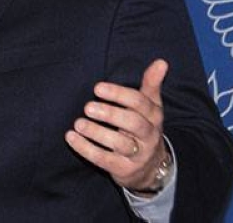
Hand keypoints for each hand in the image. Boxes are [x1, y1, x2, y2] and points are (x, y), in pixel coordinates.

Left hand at [65, 59, 169, 192]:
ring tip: (78, 123)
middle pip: (133, 123)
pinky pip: (104, 159)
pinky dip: (86, 149)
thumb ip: (151, 84)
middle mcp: (149, 135)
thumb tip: (161, 62)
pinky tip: (71, 137)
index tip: (97, 88)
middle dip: (110, 114)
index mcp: (154, 116)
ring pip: (119, 143)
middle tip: (87, 106)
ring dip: (97, 133)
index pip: (140, 102)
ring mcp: (137, 154)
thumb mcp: (151, 107)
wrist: (152, 168)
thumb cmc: (144, 127)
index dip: (119, 94)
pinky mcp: (123, 170)